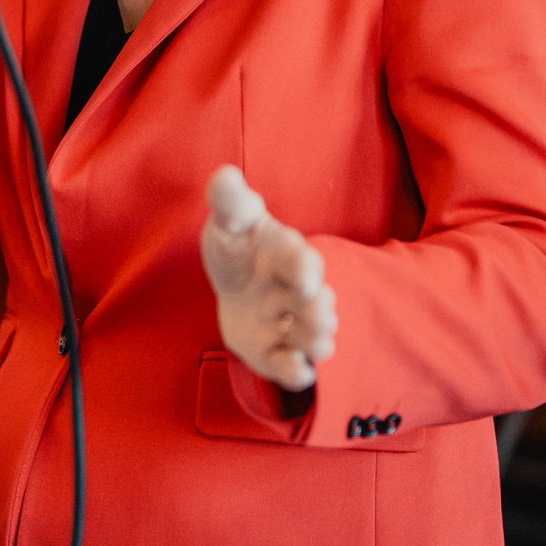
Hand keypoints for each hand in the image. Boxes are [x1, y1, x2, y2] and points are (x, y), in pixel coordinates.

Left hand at [199, 165, 336, 392]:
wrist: (235, 285)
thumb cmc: (238, 248)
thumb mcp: (230, 223)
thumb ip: (229, 203)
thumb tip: (225, 174)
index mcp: (287, 256)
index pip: (300, 261)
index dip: (304, 268)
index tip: (305, 277)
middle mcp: (296, 293)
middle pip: (315, 303)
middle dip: (319, 311)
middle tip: (321, 316)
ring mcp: (290, 325)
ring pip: (312, 336)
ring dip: (317, 341)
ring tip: (320, 345)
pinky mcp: (278, 352)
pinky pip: (292, 367)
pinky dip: (296, 371)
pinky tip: (296, 369)